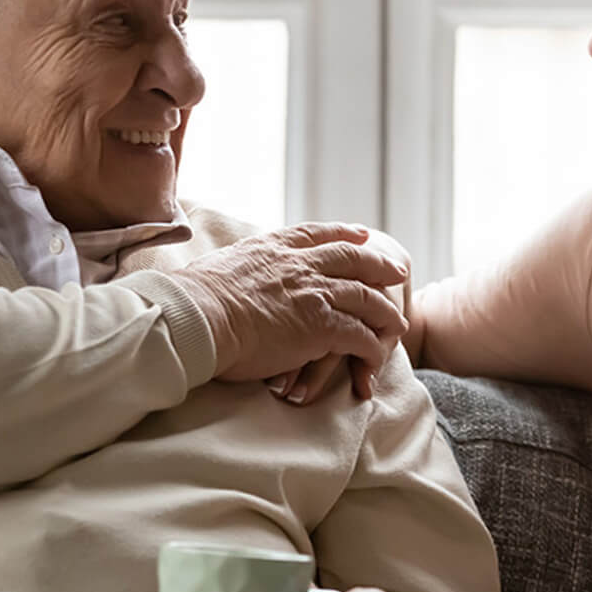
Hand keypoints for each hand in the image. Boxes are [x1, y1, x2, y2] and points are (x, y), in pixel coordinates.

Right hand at [170, 224, 408, 388]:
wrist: (197, 316)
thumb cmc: (195, 299)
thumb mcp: (220, 265)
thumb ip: (240, 267)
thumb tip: (228, 275)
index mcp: (275, 247)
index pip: (319, 234)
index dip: (344, 234)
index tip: (361, 235)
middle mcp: (300, 265)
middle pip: (354, 260)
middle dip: (380, 266)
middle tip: (397, 272)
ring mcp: (314, 293)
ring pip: (367, 299)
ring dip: (385, 313)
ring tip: (396, 325)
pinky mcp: (321, 326)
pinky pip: (360, 336)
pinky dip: (372, 348)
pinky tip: (375, 358)